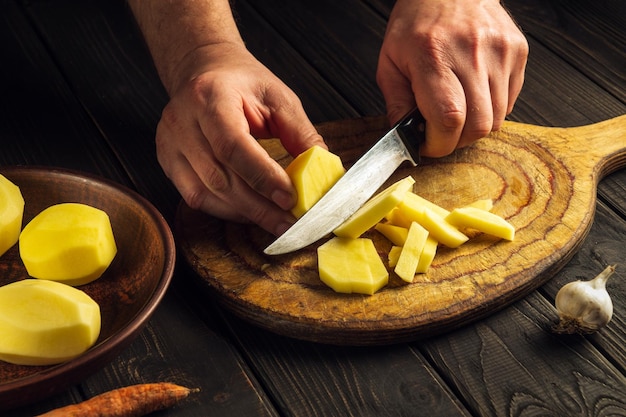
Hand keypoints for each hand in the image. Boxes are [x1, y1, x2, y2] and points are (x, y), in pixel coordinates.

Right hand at [156, 42, 324, 235]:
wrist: (204, 71)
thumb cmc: (242, 83)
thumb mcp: (277, 96)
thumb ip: (300, 132)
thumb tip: (321, 167)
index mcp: (209, 96)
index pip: (232, 145)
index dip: (262, 176)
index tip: (289, 198)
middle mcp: (182, 120)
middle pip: (219, 176)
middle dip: (258, 206)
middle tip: (288, 223)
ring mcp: (170, 142)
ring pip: (206, 192)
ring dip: (244, 212)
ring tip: (275, 221)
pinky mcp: (167, 160)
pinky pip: (195, 197)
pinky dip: (225, 210)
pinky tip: (249, 212)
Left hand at [377, 0, 527, 156]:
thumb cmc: (416, 23)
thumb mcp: (389, 62)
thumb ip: (396, 104)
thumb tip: (405, 138)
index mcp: (434, 56)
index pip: (448, 119)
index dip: (439, 144)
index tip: (428, 145)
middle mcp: (472, 53)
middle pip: (478, 126)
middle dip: (457, 141)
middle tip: (442, 133)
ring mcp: (500, 52)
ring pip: (497, 118)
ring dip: (475, 126)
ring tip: (458, 111)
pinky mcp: (518, 51)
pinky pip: (510, 101)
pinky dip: (492, 109)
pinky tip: (474, 94)